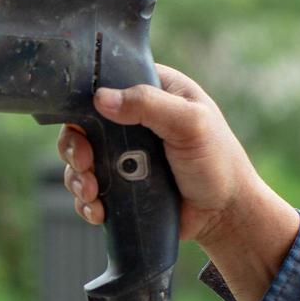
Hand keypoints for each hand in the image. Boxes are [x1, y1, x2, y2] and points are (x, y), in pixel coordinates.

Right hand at [57, 63, 299, 300]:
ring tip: (91, 193)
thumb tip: (101, 98)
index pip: (104, 84)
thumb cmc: (218, 163)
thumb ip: (149, 105)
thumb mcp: (191, 124)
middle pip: (81, 125)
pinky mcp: (118, 184)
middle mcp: (131, 120)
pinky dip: (85, 201)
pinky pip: (87, 188)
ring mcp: (122, 154)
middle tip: (85, 164)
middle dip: (74, 148)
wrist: (225, 216)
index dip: (84, 103)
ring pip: (78, 159)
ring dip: (77, 178)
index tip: (82, 126)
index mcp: (151, 92)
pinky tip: (97, 210)